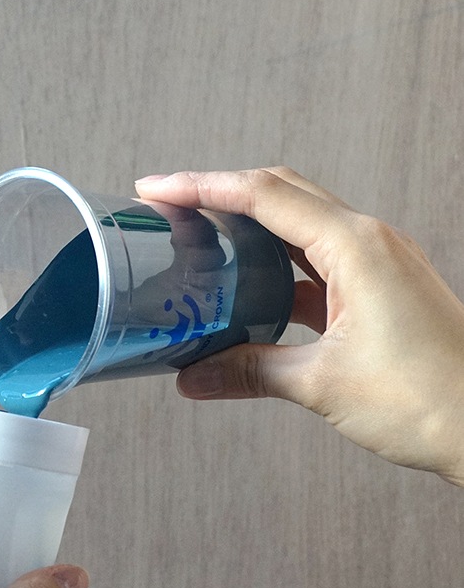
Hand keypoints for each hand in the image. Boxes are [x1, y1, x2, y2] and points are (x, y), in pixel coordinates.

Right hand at [135, 168, 463, 485]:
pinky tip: (249, 283)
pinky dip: (276, 260)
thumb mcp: (323, 383)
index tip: (158, 189)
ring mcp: (375, 260)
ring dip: (249, 221)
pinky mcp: (378, 284)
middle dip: (220, 190)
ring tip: (202, 233)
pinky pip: (316, 256)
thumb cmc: (430, 401)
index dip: (202, 186)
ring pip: (299, 219)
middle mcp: (367, 240)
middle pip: (280, 191)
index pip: (263, 195)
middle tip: (171, 202)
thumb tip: (192, 377)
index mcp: (355, 247)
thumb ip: (250, 371)